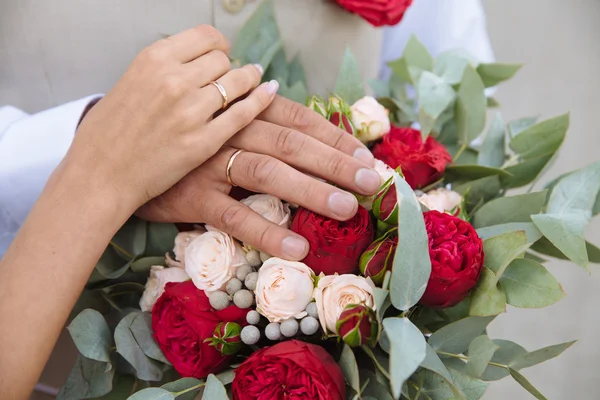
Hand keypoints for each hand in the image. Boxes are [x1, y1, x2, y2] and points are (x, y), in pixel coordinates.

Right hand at [65, 25, 275, 213]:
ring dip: (249, 81)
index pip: (205, 37)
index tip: (222, 54)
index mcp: (153, 60)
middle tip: (231, 78)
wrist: (100, 174)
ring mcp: (190, 112)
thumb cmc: (110, 132)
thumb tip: (203, 62)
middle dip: (230, 67)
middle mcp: (174, 80)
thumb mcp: (131, 82)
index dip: (219, 45)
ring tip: (255, 81)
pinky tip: (269, 92)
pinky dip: (261, 100)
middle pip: (223, 60)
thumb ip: (166, 69)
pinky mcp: (203, 142)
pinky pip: (243, 113)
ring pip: (237, 83)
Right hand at [137, 96, 381, 259]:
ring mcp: (210, 162)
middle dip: (335, 163)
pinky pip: (234, 215)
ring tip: (346, 208)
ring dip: (310, 190)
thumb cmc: (191, 146)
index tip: (367, 158)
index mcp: (244, 110)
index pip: (298, 119)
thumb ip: (265, 131)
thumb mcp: (228, 128)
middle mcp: (230, 130)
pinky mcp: (193, 196)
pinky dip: (267, 231)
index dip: (334, 138)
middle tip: (372, 183)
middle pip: (291, 143)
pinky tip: (297, 246)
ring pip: (267, 172)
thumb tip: (318, 148)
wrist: (127, 157)